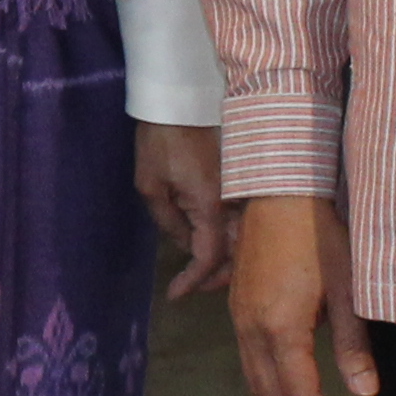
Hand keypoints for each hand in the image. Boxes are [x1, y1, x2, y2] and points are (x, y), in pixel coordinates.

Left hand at [137, 122, 234, 295]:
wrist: (182, 100)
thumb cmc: (160, 140)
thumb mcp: (151, 186)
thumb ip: (168, 222)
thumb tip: (184, 245)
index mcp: (210, 205)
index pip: (209, 257)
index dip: (193, 280)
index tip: (175, 294)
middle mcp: (234, 202)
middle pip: (236, 253)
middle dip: (216, 278)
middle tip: (191, 288)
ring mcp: (241, 191)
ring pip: (245, 239)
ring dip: (229, 260)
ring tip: (204, 274)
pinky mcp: (241, 181)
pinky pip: (244, 220)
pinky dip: (233, 239)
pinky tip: (218, 246)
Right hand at [228, 193, 375, 395]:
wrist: (281, 192)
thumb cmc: (321, 236)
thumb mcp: (348, 290)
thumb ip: (353, 344)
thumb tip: (365, 393)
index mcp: (280, 329)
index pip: (299, 394)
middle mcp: (251, 330)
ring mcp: (238, 319)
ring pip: (254, 382)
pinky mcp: (237, 308)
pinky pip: (248, 362)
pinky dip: (268, 387)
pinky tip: (289, 389)